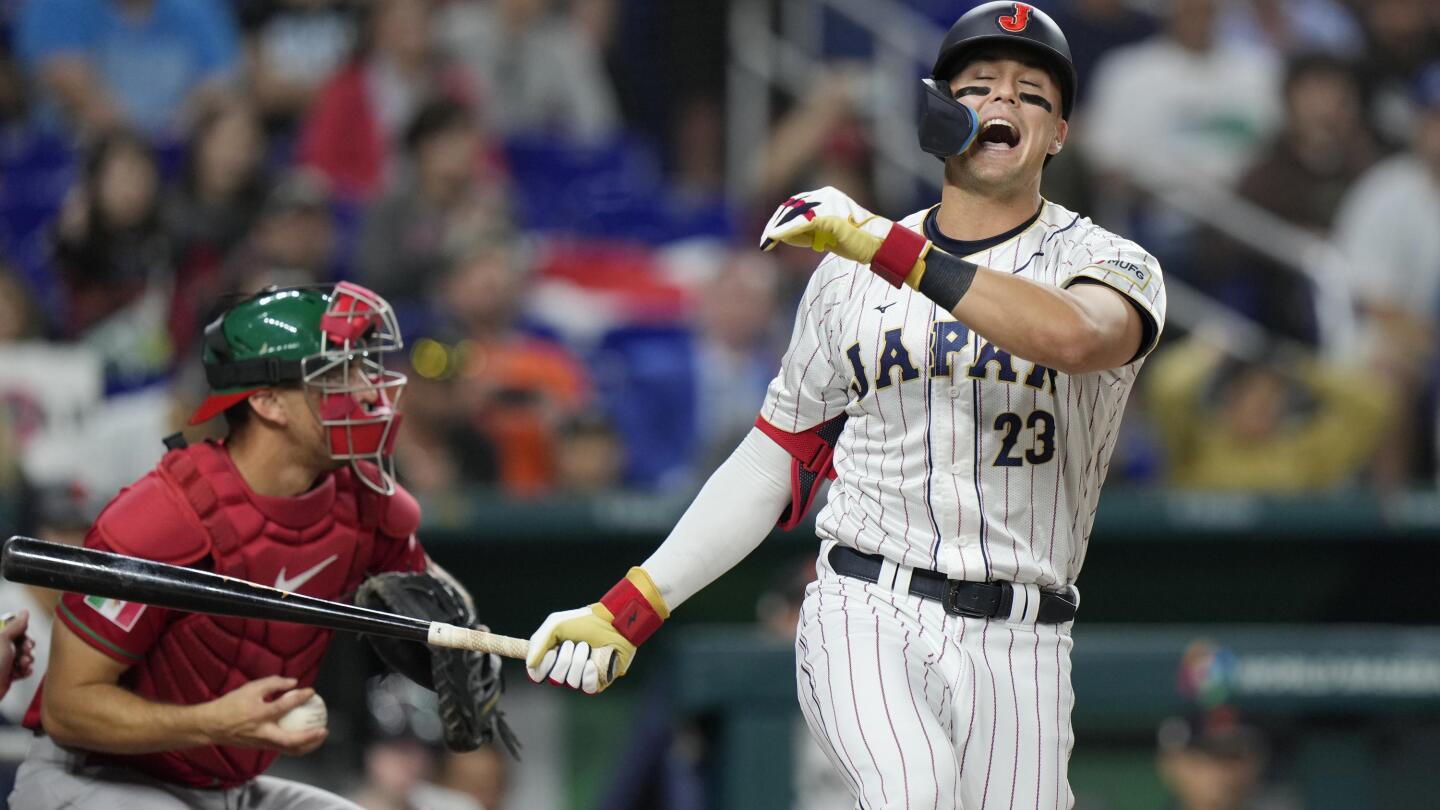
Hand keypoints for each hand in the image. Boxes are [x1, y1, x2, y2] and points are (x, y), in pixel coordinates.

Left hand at [0, 611, 35, 697]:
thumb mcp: (3, 639)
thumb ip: (15, 625)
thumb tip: (25, 612)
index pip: (15, 629)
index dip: (23, 633)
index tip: (24, 637)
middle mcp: (0, 649)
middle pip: (22, 642)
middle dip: (27, 647)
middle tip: (26, 650)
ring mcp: (4, 662)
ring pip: (25, 655)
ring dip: (27, 660)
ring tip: (22, 664)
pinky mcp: (8, 674)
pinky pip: (24, 669)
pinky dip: (25, 671)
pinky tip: (20, 673)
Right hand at [198, 676, 327, 755]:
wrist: (211, 725)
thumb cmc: (230, 705)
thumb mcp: (250, 688)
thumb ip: (273, 683)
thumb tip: (293, 682)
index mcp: (258, 715)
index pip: (283, 706)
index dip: (299, 698)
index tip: (310, 692)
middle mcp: (261, 732)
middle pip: (290, 741)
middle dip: (309, 738)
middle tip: (323, 730)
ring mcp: (262, 743)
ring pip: (288, 749)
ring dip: (306, 745)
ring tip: (319, 737)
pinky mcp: (261, 747)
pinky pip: (283, 748)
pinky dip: (296, 745)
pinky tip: (305, 738)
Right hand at [526, 567, 669, 694]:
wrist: (613, 622)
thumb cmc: (585, 621)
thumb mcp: (555, 625)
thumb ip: (538, 642)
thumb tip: (530, 665)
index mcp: (553, 657)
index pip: (537, 675)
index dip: (542, 667)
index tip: (551, 652)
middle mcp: (566, 669)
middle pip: (554, 679)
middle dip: (564, 659)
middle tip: (574, 643)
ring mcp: (581, 676)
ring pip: (571, 683)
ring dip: (578, 662)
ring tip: (587, 647)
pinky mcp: (597, 681)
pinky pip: (587, 688)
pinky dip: (589, 674)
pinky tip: (593, 661)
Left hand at [759, 186, 892, 263]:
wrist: (875, 245)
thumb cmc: (851, 241)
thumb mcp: (821, 235)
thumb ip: (803, 232)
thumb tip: (779, 233)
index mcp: (823, 196)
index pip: (794, 206)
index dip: (778, 221)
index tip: (768, 237)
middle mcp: (824, 196)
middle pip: (791, 208)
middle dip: (774, 225)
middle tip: (764, 242)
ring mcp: (828, 204)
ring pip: (795, 214)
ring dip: (777, 228)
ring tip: (767, 241)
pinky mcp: (830, 215)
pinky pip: (804, 222)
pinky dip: (787, 230)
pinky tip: (776, 237)